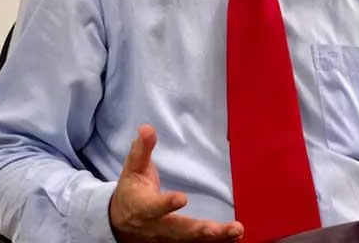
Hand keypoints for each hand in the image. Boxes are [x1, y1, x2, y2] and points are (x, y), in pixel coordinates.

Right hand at [109, 125, 243, 241]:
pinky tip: (235, 238)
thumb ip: (141, 150)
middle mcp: (157, 227)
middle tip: (216, 228)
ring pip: (191, 241)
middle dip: (198, 230)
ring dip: (215, 238)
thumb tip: (146, 128)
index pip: (154, 207)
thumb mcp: (132, 169)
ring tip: (236, 231)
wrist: (121, 222)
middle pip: (178, 231)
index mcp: (144, 207)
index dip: (167, 204)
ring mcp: (168, 238)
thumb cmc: (131, 191)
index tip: (183, 198)